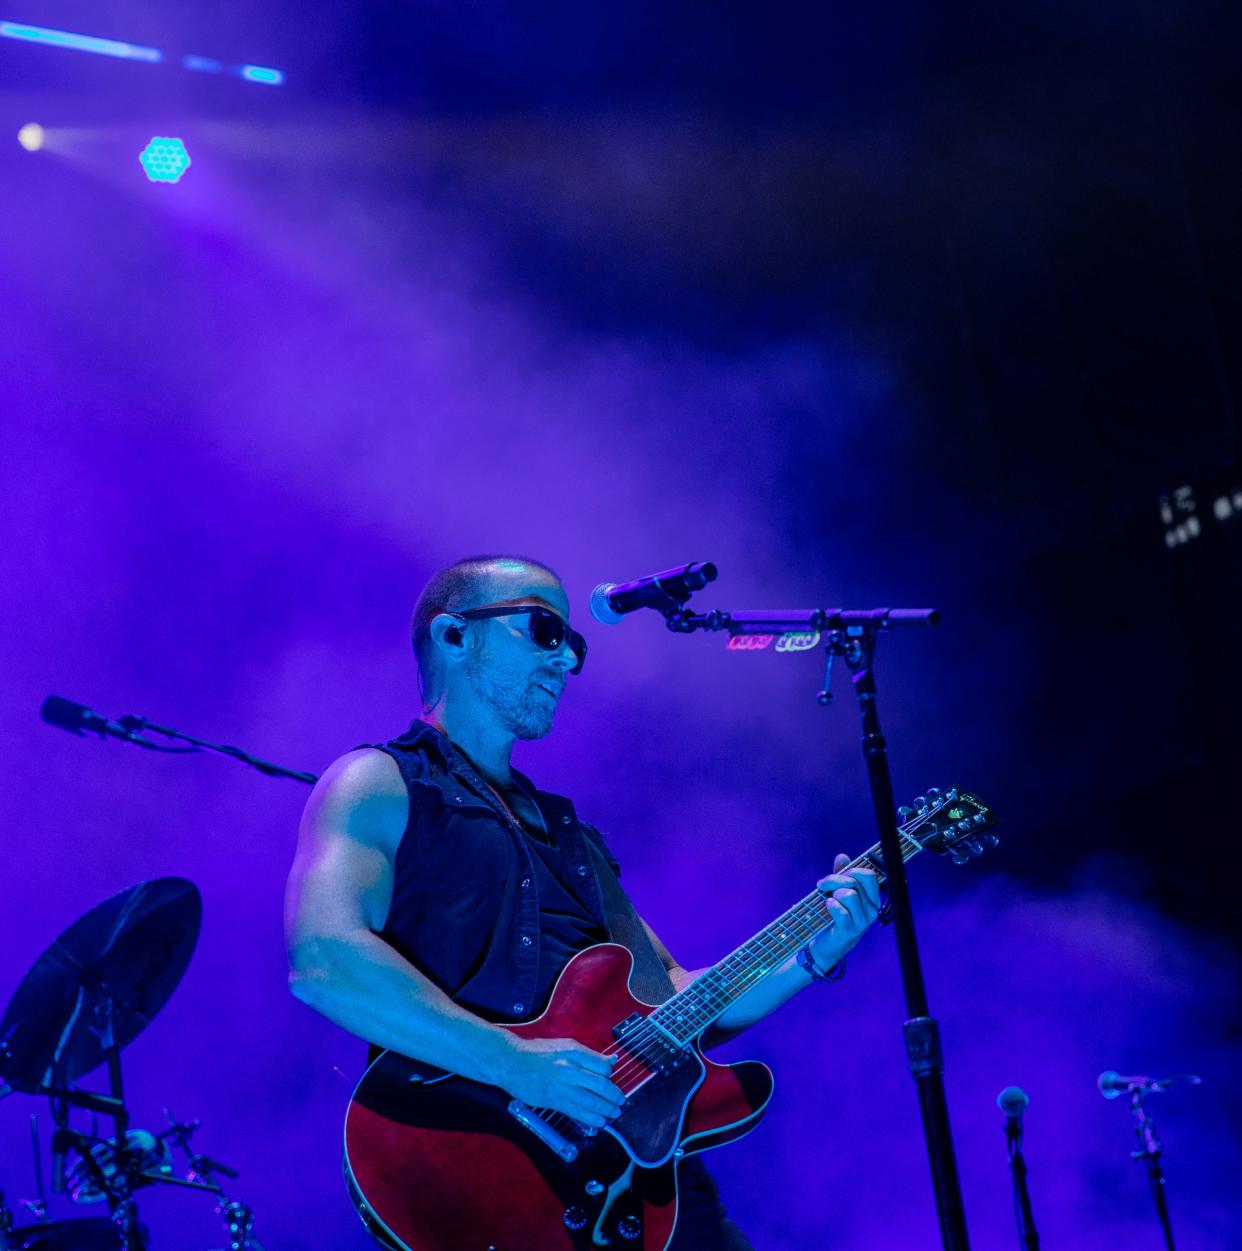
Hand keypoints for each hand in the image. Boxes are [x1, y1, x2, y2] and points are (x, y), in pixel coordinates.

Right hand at [496, 1035, 624, 1126]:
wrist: (511, 1062)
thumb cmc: (537, 1052)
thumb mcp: (564, 1045)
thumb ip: (588, 1055)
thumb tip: (611, 1062)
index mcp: (574, 1052)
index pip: (603, 1066)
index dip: (610, 1074)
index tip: (611, 1079)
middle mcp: (570, 1069)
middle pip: (600, 1085)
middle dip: (614, 1096)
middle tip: (620, 1101)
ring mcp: (562, 1086)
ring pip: (591, 1101)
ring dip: (606, 1110)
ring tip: (614, 1113)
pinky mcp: (553, 1101)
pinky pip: (577, 1112)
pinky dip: (591, 1118)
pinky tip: (600, 1121)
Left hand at [808, 854, 880, 970]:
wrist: (827, 944)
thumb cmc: (834, 916)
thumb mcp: (837, 892)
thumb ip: (841, 874)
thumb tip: (842, 856)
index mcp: (872, 898)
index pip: (869, 876)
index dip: (851, 870)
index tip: (837, 874)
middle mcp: (872, 909)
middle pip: (854, 882)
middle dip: (833, 880)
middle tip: (822, 886)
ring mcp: (863, 921)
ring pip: (848, 894)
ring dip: (832, 895)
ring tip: (828, 901)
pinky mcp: (851, 930)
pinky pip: (841, 910)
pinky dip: (830, 906)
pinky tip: (827, 908)